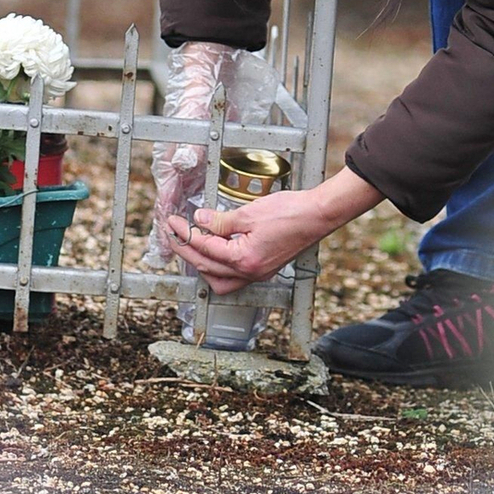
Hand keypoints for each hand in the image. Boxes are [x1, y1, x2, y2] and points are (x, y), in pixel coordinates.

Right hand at [150, 41, 234, 234]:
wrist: (204, 81)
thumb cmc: (195, 101)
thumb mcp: (192, 123)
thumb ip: (188, 145)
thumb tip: (183, 164)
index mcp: (171, 165)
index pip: (164, 204)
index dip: (164, 229)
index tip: (163, 250)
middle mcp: (176, 171)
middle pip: (169, 210)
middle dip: (168, 236)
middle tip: (164, 260)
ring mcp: (187, 169)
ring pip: (181, 204)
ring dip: (181, 227)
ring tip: (180, 250)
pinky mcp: (199, 164)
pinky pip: (194, 193)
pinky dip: (194, 212)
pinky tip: (200, 224)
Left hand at [164, 166, 379, 294]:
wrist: (318, 215)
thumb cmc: (290, 212)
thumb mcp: (249, 213)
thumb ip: (221, 221)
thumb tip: (198, 221)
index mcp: (244, 260)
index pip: (205, 249)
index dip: (185, 234)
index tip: (174, 222)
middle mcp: (250, 273)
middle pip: (207, 268)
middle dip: (187, 250)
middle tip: (174, 233)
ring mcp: (258, 273)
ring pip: (220, 281)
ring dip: (202, 265)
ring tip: (191, 246)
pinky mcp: (264, 269)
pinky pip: (234, 276)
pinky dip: (219, 267)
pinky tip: (215, 252)